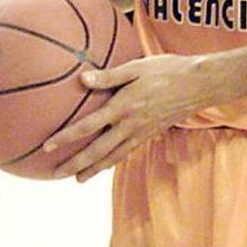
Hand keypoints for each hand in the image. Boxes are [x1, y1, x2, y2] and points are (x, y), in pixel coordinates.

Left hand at [42, 52, 204, 181]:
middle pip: (97, 150)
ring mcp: (141, 132)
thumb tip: (81, 79)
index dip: (66, 137)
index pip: (88, 125)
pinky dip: (113, 162)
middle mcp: (130, 125)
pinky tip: (105, 165)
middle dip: (76, 164)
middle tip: (56, 173)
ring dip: (93, 169)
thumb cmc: (168, 70)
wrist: (199, 85)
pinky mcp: (150, 134)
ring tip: (78, 179)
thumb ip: (109, 75)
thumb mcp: (137, 66)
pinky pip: (127, 152)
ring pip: (113, 157)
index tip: (48, 146)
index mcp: (123, 106)